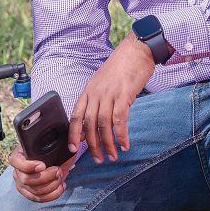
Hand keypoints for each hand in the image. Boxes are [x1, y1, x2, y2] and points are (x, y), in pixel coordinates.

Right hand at [9, 143, 77, 203]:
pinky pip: (39, 199)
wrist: (50, 159)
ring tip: (61, 177)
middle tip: (59, 170)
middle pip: (27, 180)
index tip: (43, 165)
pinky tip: (61, 186)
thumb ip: (53, 145)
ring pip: (35, 191)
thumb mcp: (49, 144)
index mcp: (18, 156)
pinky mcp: (29, 194)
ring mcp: (21, 184)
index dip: (28, 166)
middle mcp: (17, 171)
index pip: (16, 162)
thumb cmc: (48, 150)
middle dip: (46, 177)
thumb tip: (68, 148)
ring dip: (52, 185)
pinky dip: (53, 194)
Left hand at [70, 35, 154, 163]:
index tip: (73, 149)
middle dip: (93, 145)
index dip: (73, 134)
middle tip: (98, 159)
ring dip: (108, 143)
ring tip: (113, 156)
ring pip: (103, 124)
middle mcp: (95, 93)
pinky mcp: (124, 94)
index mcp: (88, 91)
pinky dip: (121, 134)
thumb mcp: (102, 84)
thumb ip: (96, 102)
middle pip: (89, 124)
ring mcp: (109, 93)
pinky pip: (120, 119)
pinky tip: (125, 144)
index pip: (76, 116)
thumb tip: (92, 125)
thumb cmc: (121, 68)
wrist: (136, 51)